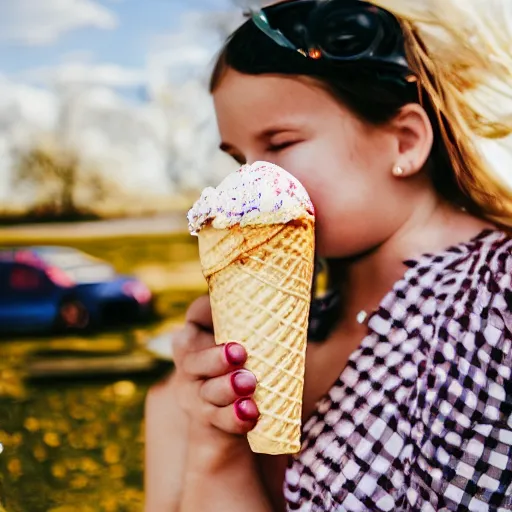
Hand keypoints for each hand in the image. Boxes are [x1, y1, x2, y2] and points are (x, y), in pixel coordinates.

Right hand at [172, 295, 259, 435]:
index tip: (223, 315)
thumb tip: (279, 284)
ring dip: (227, 388)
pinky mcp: (208, 422)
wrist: (237, 410)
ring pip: (206, 393)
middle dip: (215, 358)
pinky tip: (251, 414)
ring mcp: (195, 396)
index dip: (204, 313)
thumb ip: (250, 317)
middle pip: (193, 362)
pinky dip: (235, 418)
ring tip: (249, 383)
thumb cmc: (247, 360)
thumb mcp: (246, 336)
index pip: (195, 319)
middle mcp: (189, 366)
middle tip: (240, 353)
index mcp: (197, 337)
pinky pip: (219, 421)